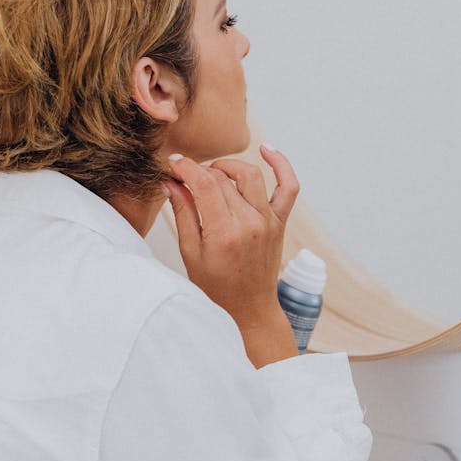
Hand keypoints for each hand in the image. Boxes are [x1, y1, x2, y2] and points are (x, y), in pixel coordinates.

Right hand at [163, 145, 299, 330]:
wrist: (249, 309)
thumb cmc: (217, 288)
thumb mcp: (190, 253)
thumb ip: (183, 214)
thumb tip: (172, 183)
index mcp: (224, 233)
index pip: (205, 183)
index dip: (186, 168)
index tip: (174, 164)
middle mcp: (250, 223)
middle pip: (223, 178)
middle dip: (200, 170)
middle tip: (185, 175)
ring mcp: (268, 221)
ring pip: (250, 174)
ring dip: (229, 166)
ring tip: (212, 172)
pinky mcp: (279, 222)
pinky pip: (288, 187)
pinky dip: (282, 165)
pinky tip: (267, 150)